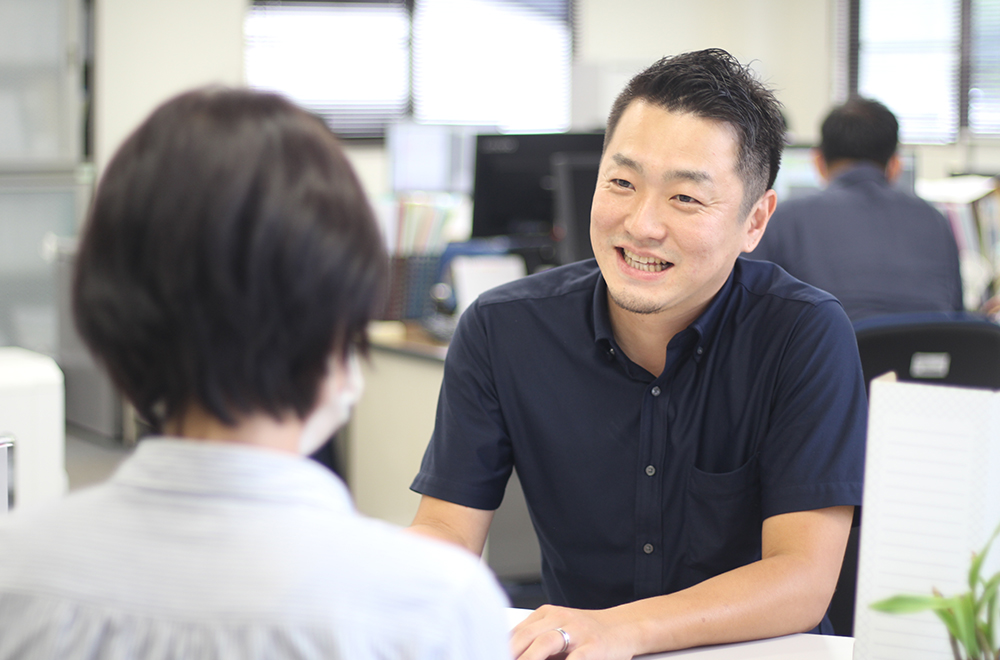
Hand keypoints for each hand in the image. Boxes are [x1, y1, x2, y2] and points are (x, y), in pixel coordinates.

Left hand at [509, 604, 641, 659]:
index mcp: (547, 614)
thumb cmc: (587, 635)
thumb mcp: (559, 631)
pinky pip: (575, 659)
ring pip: (545, 643)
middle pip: (526, 636)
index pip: (516, 632)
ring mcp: (577, 631)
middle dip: (509, 654)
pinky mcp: (593, 646)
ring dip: (529, 659)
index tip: (489, 655)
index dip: (501, 648)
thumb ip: (536, 643)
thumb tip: (508, 654)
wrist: (624, 628)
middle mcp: (560, 618)